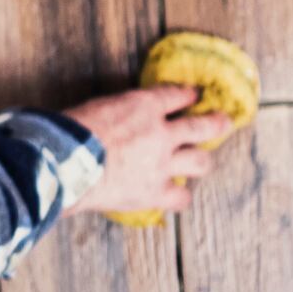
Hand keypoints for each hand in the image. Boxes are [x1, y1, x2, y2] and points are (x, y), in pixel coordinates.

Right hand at [64, 84, 231, 216]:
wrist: (68, 163)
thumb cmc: (71, 130)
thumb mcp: (96, 107)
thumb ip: (117, 112)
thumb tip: (116, 119)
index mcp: (143, 105)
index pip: (175, 95)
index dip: (187, 94)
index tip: (193, 94)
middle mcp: (161, 133)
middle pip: (202, 126)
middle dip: (216, 122)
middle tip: (224, 120)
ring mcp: (162, 165)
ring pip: (199, 161)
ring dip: (200, 159)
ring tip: (199, 160)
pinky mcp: (155, 192)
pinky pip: (181, 197)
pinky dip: (179, 195)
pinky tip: (175, 193)